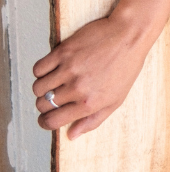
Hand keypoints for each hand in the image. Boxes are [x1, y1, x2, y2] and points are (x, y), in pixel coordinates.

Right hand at [32, 13, 151, 138]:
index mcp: (88, 103)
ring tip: (52, 83)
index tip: (46, 118)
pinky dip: (41, 71)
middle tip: (53, 97)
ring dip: (42, 88)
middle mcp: (77, 88)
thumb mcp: (116, 100)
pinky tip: (52, 69)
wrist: (130, 35)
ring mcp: (69, 69)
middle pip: (42, 105)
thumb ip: (92, 121)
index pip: (52, 121)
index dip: (45, 122)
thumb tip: (71, 135)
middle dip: (44, 105)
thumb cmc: (126, 67)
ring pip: (37, 88)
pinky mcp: (64, 51)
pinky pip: (38, 68)